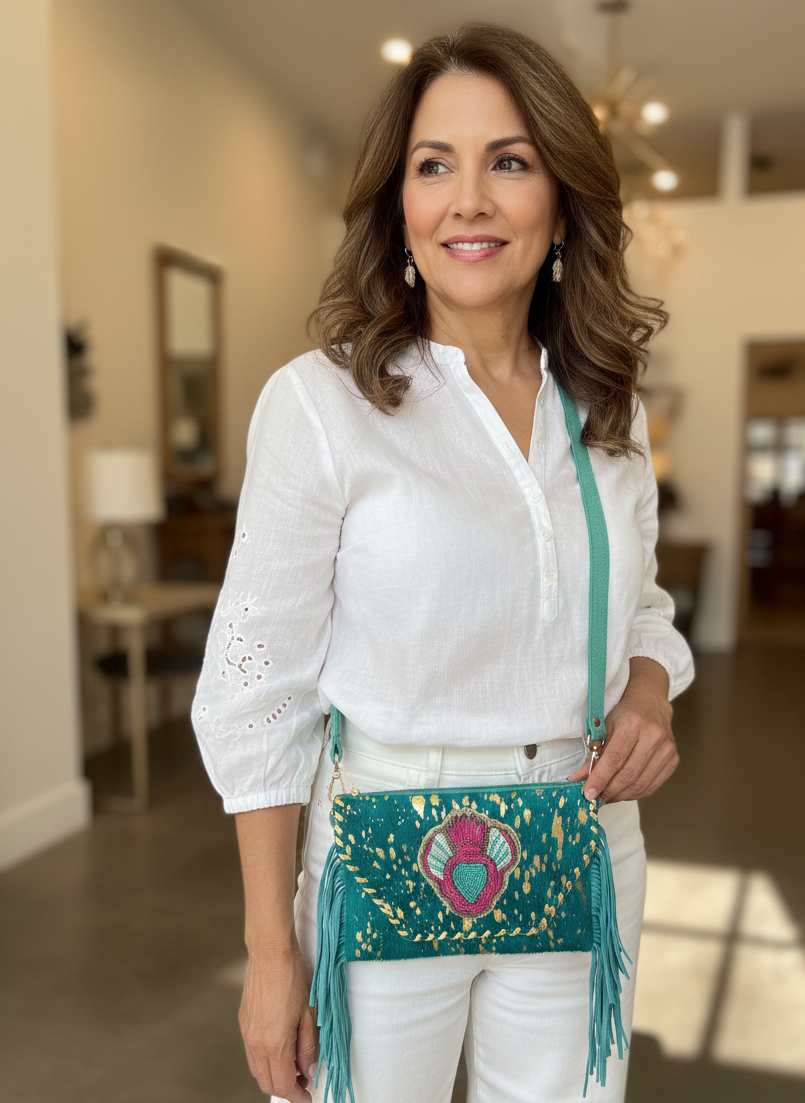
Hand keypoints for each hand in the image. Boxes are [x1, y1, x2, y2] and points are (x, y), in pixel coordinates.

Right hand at [239, 941, 318, 1100]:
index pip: (284, 1084)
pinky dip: (265, 1061)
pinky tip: (281, 1049)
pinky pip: (252, 1054)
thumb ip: (309, 1047)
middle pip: (267, 1082)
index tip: (308, 1097)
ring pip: (257, 1070)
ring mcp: (247, 1033)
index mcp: (275, 1043)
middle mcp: (256, 1043)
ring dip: (274, 1075)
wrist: (271, 952)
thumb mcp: (310, 1014)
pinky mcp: (243, 1023)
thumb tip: (309, 1071)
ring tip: (295, 1065)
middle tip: (304, 1082)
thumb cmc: (294, 978)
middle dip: (286, 1088)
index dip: (297, 1095)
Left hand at [567, 657, 678, 802]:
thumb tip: (578, 779)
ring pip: (641, 784)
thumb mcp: (604, 727)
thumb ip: (593, 754)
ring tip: (606, 796)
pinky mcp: (673, 760)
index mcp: (634, 724)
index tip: (588, 793)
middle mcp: (654, 736)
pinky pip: (652, 786)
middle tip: (595, 797)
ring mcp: (667, 750)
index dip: (600, 779)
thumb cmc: (625, 715)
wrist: (652, 704)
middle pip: (628, 775)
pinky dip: (634, 793)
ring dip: (620, 795)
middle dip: (608, 790)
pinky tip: (622, 792)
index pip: (614, 759)